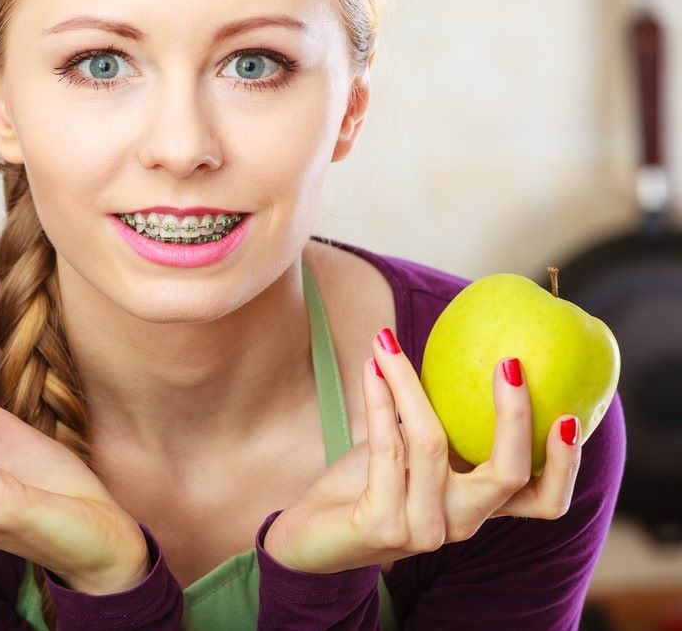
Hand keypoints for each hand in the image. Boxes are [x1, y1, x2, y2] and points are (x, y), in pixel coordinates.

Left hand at [262, 327, 582, 573]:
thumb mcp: (412, 453)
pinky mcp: (381, 526)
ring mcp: (421, 530)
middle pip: (507, 475)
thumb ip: (444, 424)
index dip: (565, 465)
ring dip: (408, 383)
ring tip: (387, 341)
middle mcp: (458, 524)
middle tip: (509, 362)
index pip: (542, 501)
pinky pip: (387, 449)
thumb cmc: (365, 486)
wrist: (309, 537)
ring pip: (431, 444)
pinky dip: (379, 400)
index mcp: (476, 508)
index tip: (569, 415)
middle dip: (514, 416)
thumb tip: (468, 350)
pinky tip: (372, 369)